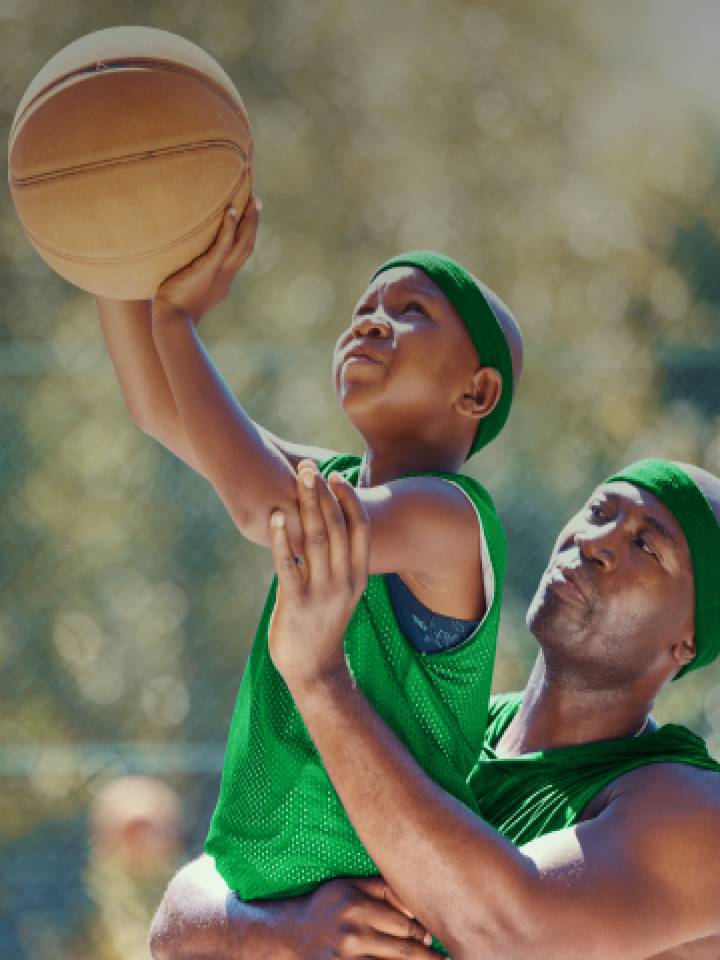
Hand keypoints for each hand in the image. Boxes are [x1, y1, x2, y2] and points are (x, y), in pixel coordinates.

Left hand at [154, 195, 260, 324]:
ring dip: (249, 221)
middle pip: (247, 246)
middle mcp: (227, 276)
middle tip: (258, 203)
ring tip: (253, 200)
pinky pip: (223, 244)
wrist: (173, 323)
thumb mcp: (186, 292)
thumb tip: (177, 270)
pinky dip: (229, 227)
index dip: (246, 236)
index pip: (239, 255)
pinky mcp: (209, 269)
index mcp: (223, 281)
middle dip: (254, 224)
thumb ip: (187, 279)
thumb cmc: (173, 311)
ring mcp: (220, 272)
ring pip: (242, 243)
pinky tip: (231, 210)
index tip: (248, 219)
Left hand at [267, 460, 368, 691]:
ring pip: (315, 540)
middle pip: (336, 527)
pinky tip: (276, 517)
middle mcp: (344, 581)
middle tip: (309, 467)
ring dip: (305, 506)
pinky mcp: (297, 603)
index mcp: (357, 575)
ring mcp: (322, 592)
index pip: (360, 529)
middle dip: (322, 494)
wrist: (314, 670)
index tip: (336, 475)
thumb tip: (320, 526)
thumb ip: (333, 561)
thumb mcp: (337, 591)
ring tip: (297, 480)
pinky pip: (288, 564)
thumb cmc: (321, 624)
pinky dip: (282, 538)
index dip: (349, 500)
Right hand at [292, 877, 436, 958]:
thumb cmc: (325, 907)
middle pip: (405, 953)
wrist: (287, 936)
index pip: (406, 925)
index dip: (424, 936)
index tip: (433, 941)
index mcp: (358, 907)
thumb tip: (418, 900)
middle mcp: (353, 935)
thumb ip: (383, 889)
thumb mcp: (350, 887)